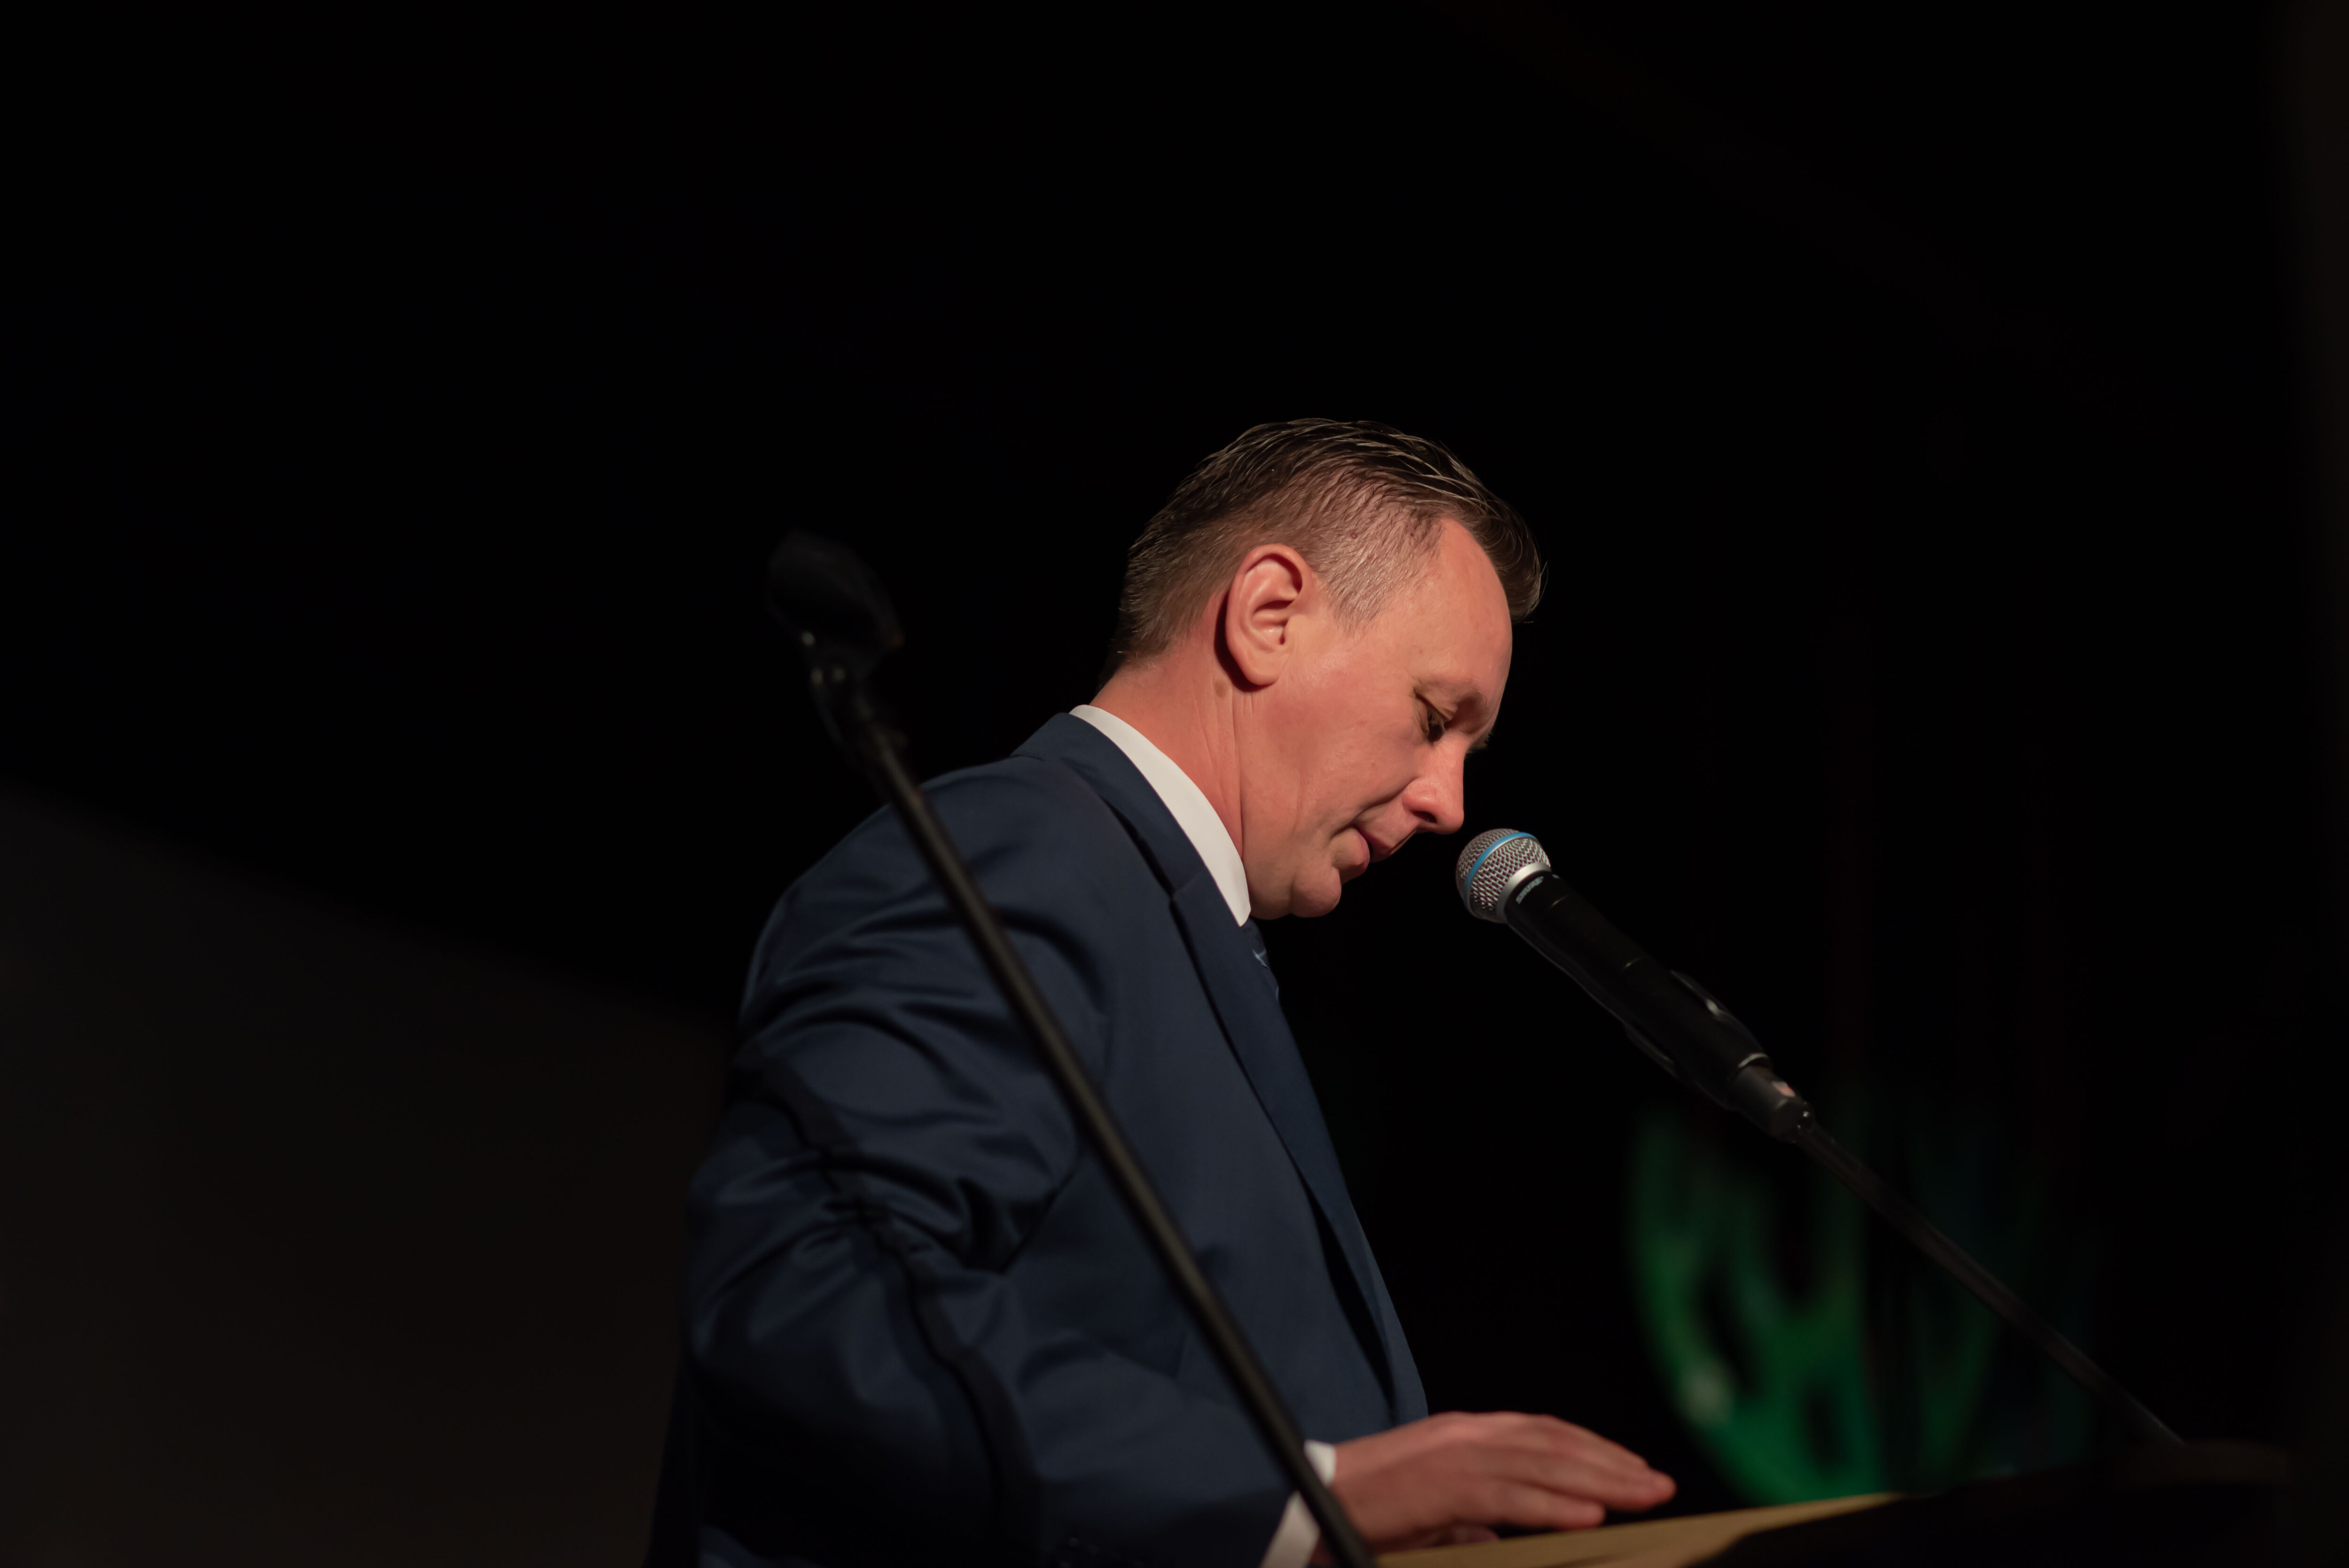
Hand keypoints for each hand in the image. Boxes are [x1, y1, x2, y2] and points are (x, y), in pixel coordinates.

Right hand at [1316, 1411, 1674, 1556]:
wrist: (1315, 1498)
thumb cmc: (1370, 1507)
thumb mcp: (1433, 1509)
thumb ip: (1471, 1517)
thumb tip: (1499, 1536)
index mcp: (1466, 1434)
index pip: (1544, 1433)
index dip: (1593, 1448)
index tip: (1633, 1467)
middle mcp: (1468, 1434)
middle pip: (1555, 1444)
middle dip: (1613, 1463)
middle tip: (1660, 1484)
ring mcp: (1457, 1455)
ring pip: (1544, 1464)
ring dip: (1601, 1480)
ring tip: (1645, 1496)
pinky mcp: (1444, 1485)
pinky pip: (1510, 1496)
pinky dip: (1553, 1505)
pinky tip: (1590, 1516)